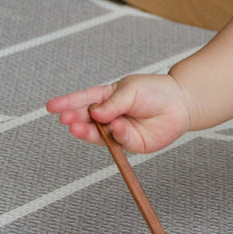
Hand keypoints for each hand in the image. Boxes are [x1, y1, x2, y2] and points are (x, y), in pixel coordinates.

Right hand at [45, 74, 191, 154]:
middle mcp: (109, 115)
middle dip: (74, 119)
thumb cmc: (156, 91)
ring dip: (87, 131)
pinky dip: (117, 133)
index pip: (83, 100)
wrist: (181, 103)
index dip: (67, 103)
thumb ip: (114, 103)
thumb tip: (95, 113)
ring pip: (98, 134)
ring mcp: (118, 130)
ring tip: (77, 127)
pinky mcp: (131, 143)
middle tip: (66, 119)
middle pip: (86, 119)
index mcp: (107, 97)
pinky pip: (119, 140)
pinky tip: (117, 125)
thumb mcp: (131, 89)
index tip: (50, 106)